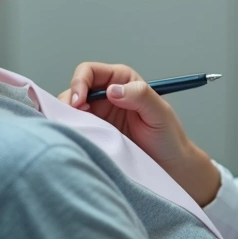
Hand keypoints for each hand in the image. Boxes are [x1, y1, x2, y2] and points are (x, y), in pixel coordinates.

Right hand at [59, 62, 220, 204]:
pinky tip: (77, 138)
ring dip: (67, 118)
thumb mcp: (159, 113)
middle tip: (72, 119)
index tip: (79, 101)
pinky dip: (70, 131)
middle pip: (74, 89)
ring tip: (75, 130)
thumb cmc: (168, 138)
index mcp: (122, 80)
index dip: (79, 83)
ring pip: (70, 110)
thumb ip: (139, 95)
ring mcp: (98, 115)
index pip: (89, 72)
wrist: (169, 166)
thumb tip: (112, 90)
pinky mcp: (94, 134)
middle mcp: (106, 95)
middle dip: (68, 101)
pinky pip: (75, 129)